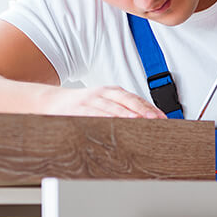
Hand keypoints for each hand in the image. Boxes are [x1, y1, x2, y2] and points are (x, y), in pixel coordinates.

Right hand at [42, 86, 166, 118]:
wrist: (52, 101)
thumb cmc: (81, 106)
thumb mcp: (102, 104)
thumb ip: (120, 111)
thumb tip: (143, 124)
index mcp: (112, 92)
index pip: (135, 99)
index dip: (150, 108)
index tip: (163, 119)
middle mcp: (103, 93)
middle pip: (127, 100)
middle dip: (143, 110)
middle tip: (156, 120)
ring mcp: (91, 100)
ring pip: (112, 107)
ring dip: (127, 115)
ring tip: (139, 122)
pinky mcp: (79, 108)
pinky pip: (94, 114)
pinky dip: (105, 119)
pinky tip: (114, 125)